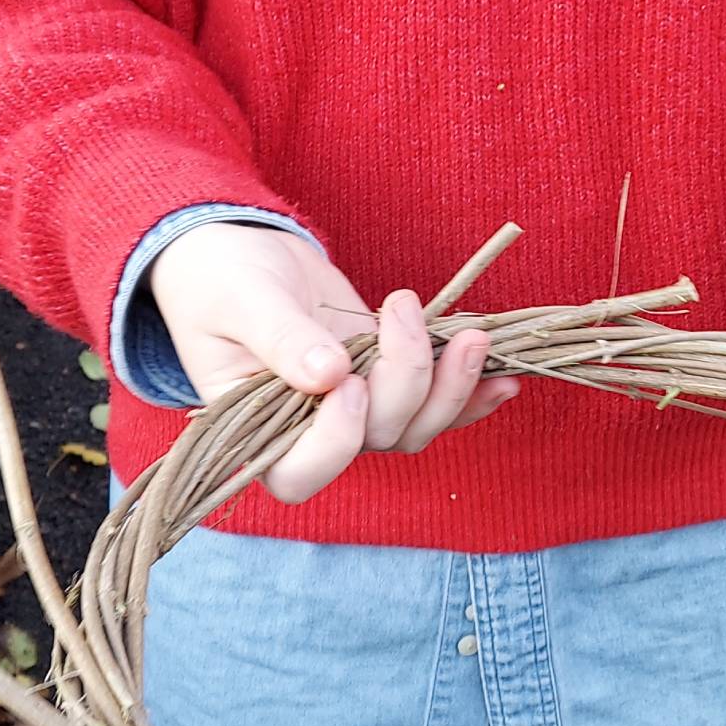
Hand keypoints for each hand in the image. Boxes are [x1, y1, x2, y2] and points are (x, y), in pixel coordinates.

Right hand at [147, 224, 519, 502]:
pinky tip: (505, 377)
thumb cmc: (220, 278)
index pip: (299, 473)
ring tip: (472, 335)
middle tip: (401, 308)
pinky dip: (471, 394)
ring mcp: (353, 409)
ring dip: (450, 388)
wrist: (240, 252)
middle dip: (405, 382)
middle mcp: (309, 431)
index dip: (335, 443)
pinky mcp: (386, 381)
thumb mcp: (241, 299)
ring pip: (413, 427)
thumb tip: (328, 376)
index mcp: (256, 429)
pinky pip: (434, 405)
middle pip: (374, 439)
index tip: (350, 382)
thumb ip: (281, 338)